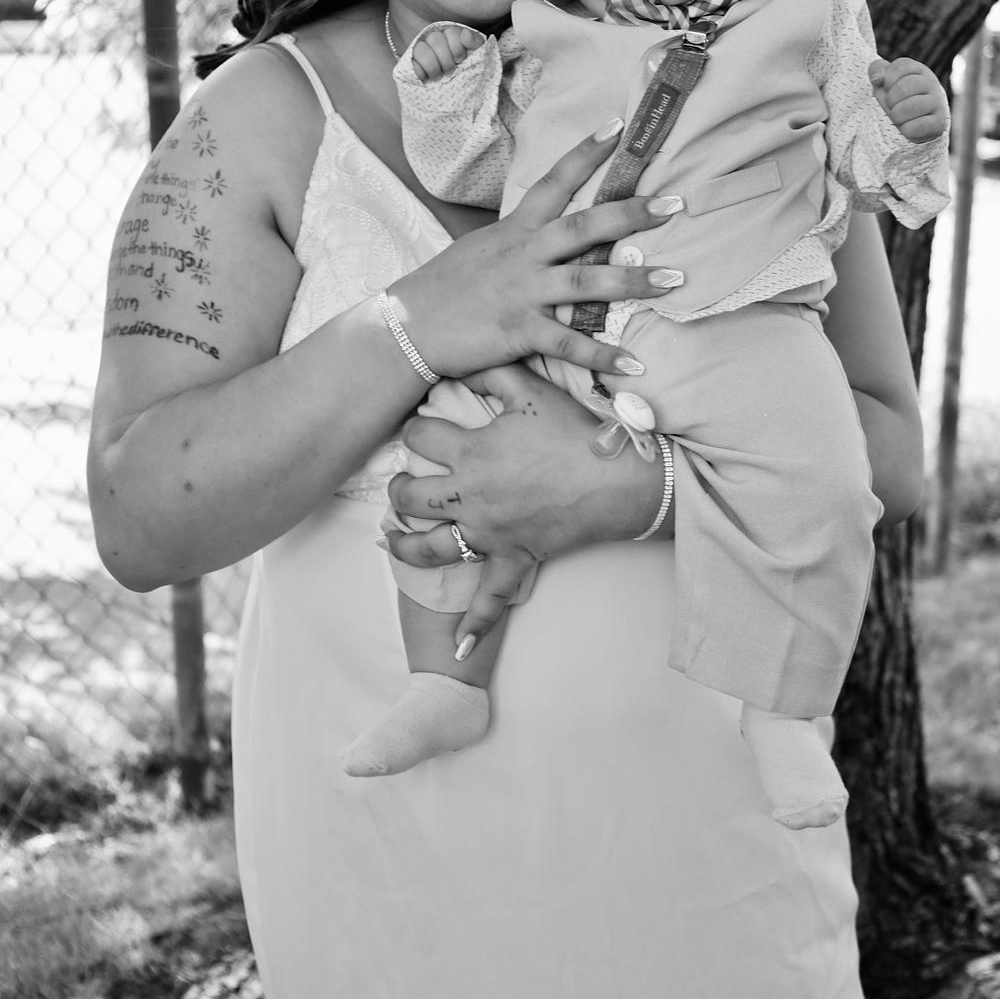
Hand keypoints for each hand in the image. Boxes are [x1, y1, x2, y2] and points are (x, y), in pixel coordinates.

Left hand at [384, 362, 669, 646]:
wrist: (618, 479)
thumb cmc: (575, 432)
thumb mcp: (532, 390)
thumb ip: (492, 374)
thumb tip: (463, 364)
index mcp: (471, 453)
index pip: (420, 436)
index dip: (415, 428)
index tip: (420, 427)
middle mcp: (470, 496)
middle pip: (411, 495)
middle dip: (398, 487)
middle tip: (400, 483)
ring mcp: (489, 533)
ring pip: (431, 547)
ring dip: (406, 544)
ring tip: (393, 539)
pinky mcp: (513, 559)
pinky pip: (491, 598)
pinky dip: (474, 625)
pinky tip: (456, 648)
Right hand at [392, 122, 683, 379]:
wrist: (407, 325)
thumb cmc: (445, 287)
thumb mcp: (483, 249)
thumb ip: (521, 240)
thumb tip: (551, 230)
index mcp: (516, 230)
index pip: (554, 182)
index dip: (586, 154)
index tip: (619, 126)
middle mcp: (524, 255)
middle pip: (584, 227)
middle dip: (631, 214)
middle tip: (674, 204)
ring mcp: (523, 293)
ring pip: (586, 283)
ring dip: (633, 282)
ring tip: (674, 279)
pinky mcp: (519, 332)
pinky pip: (569, 343)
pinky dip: (602, 354)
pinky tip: (635, 362)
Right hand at [412, 24, 484, 81]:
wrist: (458, 96)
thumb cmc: (468, 74)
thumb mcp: (477, 58)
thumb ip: (474, 43)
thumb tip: (465, 34)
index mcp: (451, 36)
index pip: (451, 33)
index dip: (457, 48)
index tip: (460, 61)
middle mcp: (435, 40)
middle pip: (435, 39)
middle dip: (446, 60)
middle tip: (451, 72)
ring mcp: (421, 52)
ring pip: (421, 49)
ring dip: (432, 66)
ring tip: (439, 77)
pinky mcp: (411, 65)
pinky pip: (411, 64)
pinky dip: (419, 72)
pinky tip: (427, 79)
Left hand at [869, 56, 949, 142]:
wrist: (917, 124)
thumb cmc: (897, 99)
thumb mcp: (885, 82)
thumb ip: (877, 70)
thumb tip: (877, 78)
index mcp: (918, 70)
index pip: (899, 67)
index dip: (887, 80)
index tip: (888, 88)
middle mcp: (931, 83)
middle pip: (904, 87)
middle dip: (890, 100)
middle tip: (892, 106)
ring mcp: (937, 103)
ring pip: (910, 107)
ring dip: (896, 116)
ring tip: (898, 117)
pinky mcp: (939, 123)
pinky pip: (916, 127)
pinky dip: (906, 130)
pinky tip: (907, 127)